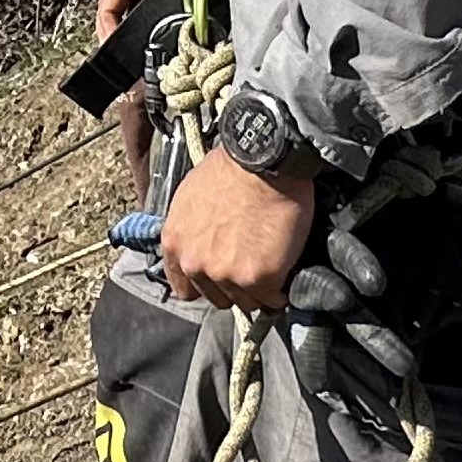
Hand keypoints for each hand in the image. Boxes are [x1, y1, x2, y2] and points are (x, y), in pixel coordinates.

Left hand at [162, 148, 319, 310]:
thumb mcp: (190, 197)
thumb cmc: (232, 169)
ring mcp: (227, 274)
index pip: (184, 289)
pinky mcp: (259, 278)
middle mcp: (196, 264)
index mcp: (175, 244)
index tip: (220, 277)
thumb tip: (201, 245)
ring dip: (259, 288)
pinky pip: (274, 298)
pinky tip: (286, 267)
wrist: (263, 160)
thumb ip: (191, 231)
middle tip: (252, 264)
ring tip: (271, 263)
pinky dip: (282, 288)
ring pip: (247, 301)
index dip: (206, 284)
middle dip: (234, 286)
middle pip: (217, 298)